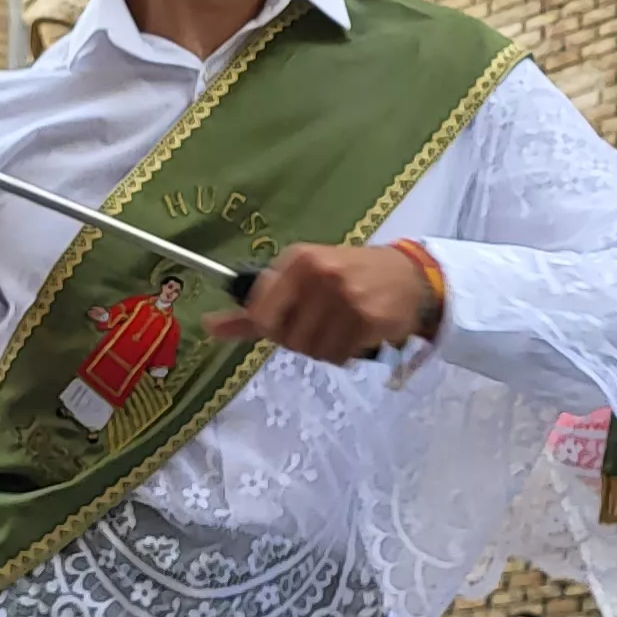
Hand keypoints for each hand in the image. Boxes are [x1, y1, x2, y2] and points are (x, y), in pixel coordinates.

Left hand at [202, 243, 430, 364]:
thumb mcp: (301, 279)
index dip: (274, 328)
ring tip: (341, 327)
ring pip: (313, 350)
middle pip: (288, 338)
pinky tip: (357, 333)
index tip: (291, 319)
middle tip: (323, 322)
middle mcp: (320, 274)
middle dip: (302, 339)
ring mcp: (345, 296)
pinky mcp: (368, 318)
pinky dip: (345, 352)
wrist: (409, 277)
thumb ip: (253, 309)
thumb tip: (207, 326)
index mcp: (298, 260)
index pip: (262, 315)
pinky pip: (339, 356)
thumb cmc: (349, 276)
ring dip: (325, 348)